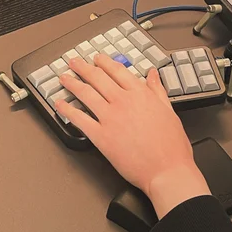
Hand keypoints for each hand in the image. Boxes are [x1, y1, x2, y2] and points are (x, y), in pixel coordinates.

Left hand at [57, 54, 209, 218]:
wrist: (167, 172)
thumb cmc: (172, 147)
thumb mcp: (169, 111)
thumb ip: (157, 90)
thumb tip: (152, 74)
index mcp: (140, 94)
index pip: (117, 71)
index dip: (104, 62)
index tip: (96, 58)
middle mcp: (123, 102)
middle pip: (97, 78)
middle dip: (82, 68)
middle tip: (74, 63)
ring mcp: (110, 118)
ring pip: (86, 94)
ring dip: (72, 83)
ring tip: (63, 78)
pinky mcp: (101, 137)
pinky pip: (80, 119)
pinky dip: (68, 110)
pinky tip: (60, 105)